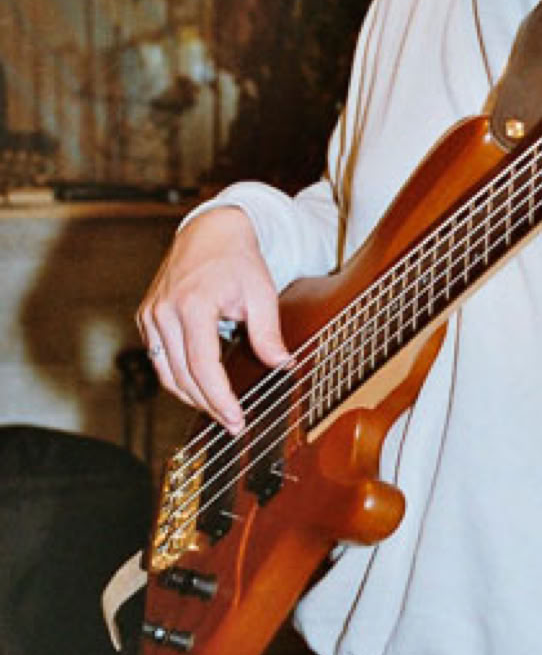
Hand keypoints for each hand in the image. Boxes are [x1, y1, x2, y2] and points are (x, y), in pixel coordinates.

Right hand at [137, 207, 288, 429]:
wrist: (210, 231)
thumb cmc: (238, 259)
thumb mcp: (261, 292)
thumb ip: (268, 331)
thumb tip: (282, 365)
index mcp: (192, 304)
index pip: (202, 366)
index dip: (219, 398)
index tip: (235, 420)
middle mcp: (164, 311)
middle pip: (181, 376)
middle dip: (208, 405)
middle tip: (233, 424)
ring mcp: (150, 315)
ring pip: (166, 373)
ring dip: (191, 397)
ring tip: (219, 411)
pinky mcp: (146, 317)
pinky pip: (159, 359)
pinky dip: (178, 378)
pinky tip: (200, 387)